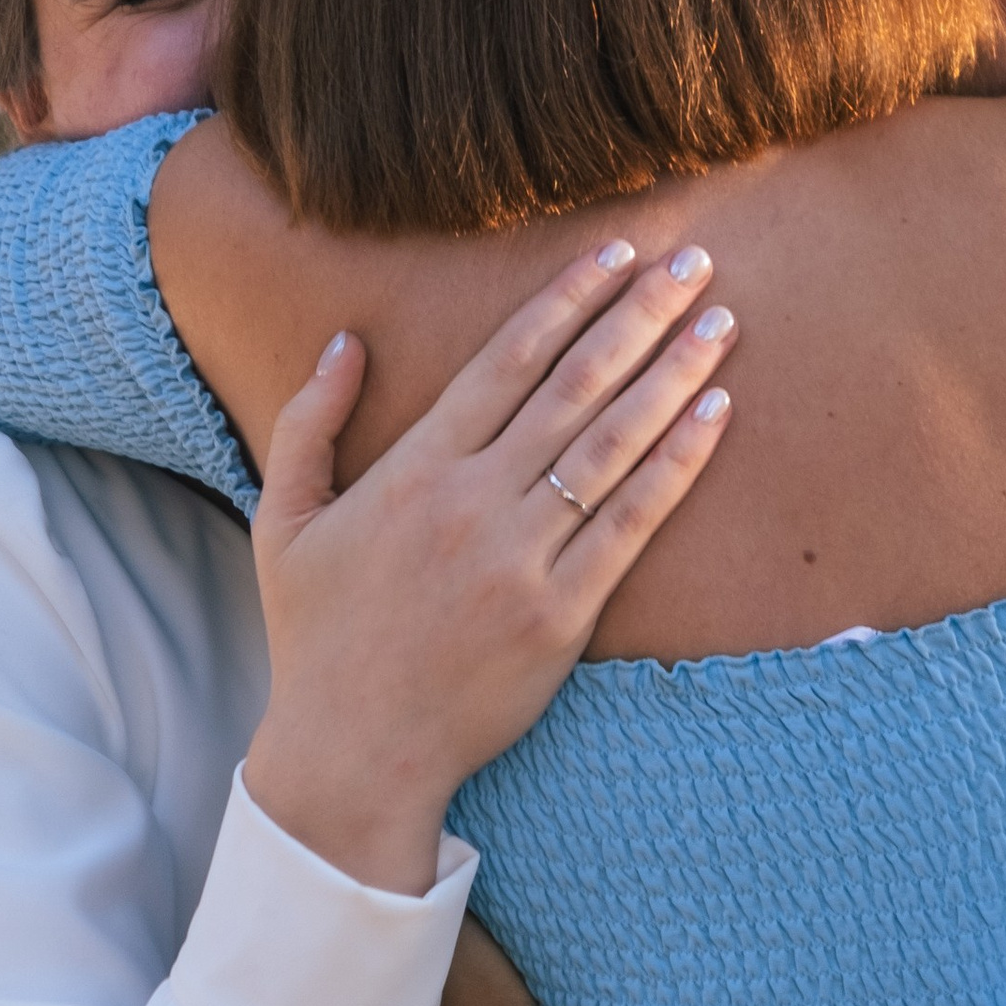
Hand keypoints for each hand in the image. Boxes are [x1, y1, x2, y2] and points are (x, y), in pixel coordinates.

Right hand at [242, 240, 736, 894]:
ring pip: (613, 444)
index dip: (568, 299)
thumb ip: (309, 422)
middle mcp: (473, 502)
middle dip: (641, 315)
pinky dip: (678, 465)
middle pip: (575, 386)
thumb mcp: (284, 520)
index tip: (618, 253)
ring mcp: (521, 559)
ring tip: (721, 321)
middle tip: (696, 261)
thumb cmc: (317, 636)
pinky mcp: (562, 616)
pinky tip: (716, 415)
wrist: (353, 751)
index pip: (507, 360)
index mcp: (413, 470)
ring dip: (675, 374)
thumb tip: (347, 338)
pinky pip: (632, 525)